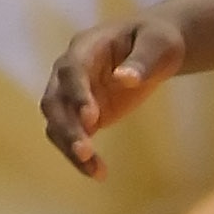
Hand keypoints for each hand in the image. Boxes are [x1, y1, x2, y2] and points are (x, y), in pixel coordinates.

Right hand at [42, 10, 188, 170]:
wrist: (153, 50)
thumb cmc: (156, 40)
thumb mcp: (159, 44)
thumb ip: (142, 61)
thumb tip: (124, 79)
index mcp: (85, 47)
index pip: (71, 70)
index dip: (77, 94)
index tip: (91, 118)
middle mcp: (69, 72)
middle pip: (54, 101)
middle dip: (67, 128)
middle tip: (85, 151)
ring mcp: (71, 95)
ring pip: (57, 124)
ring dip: (70, 148)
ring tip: (94, 170)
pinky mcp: (80, 116)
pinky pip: (72, 138)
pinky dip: (81, 157)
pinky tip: (98, 173)